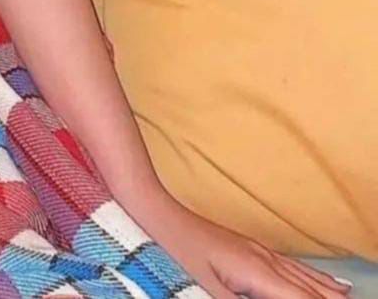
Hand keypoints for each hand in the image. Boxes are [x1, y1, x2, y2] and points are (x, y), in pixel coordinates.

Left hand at [126, 189, 353, 298]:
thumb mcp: (208, 290)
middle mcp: (263, 259)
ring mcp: (258, 250)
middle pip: (307, 289)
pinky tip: (322, 280)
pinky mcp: (249, 246)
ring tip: (346, 298)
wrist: (157, 212)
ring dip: (326, 291)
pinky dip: (311, 276)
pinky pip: (290, 265)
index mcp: (256, 272)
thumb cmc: (177, 254)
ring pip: (301, 276)